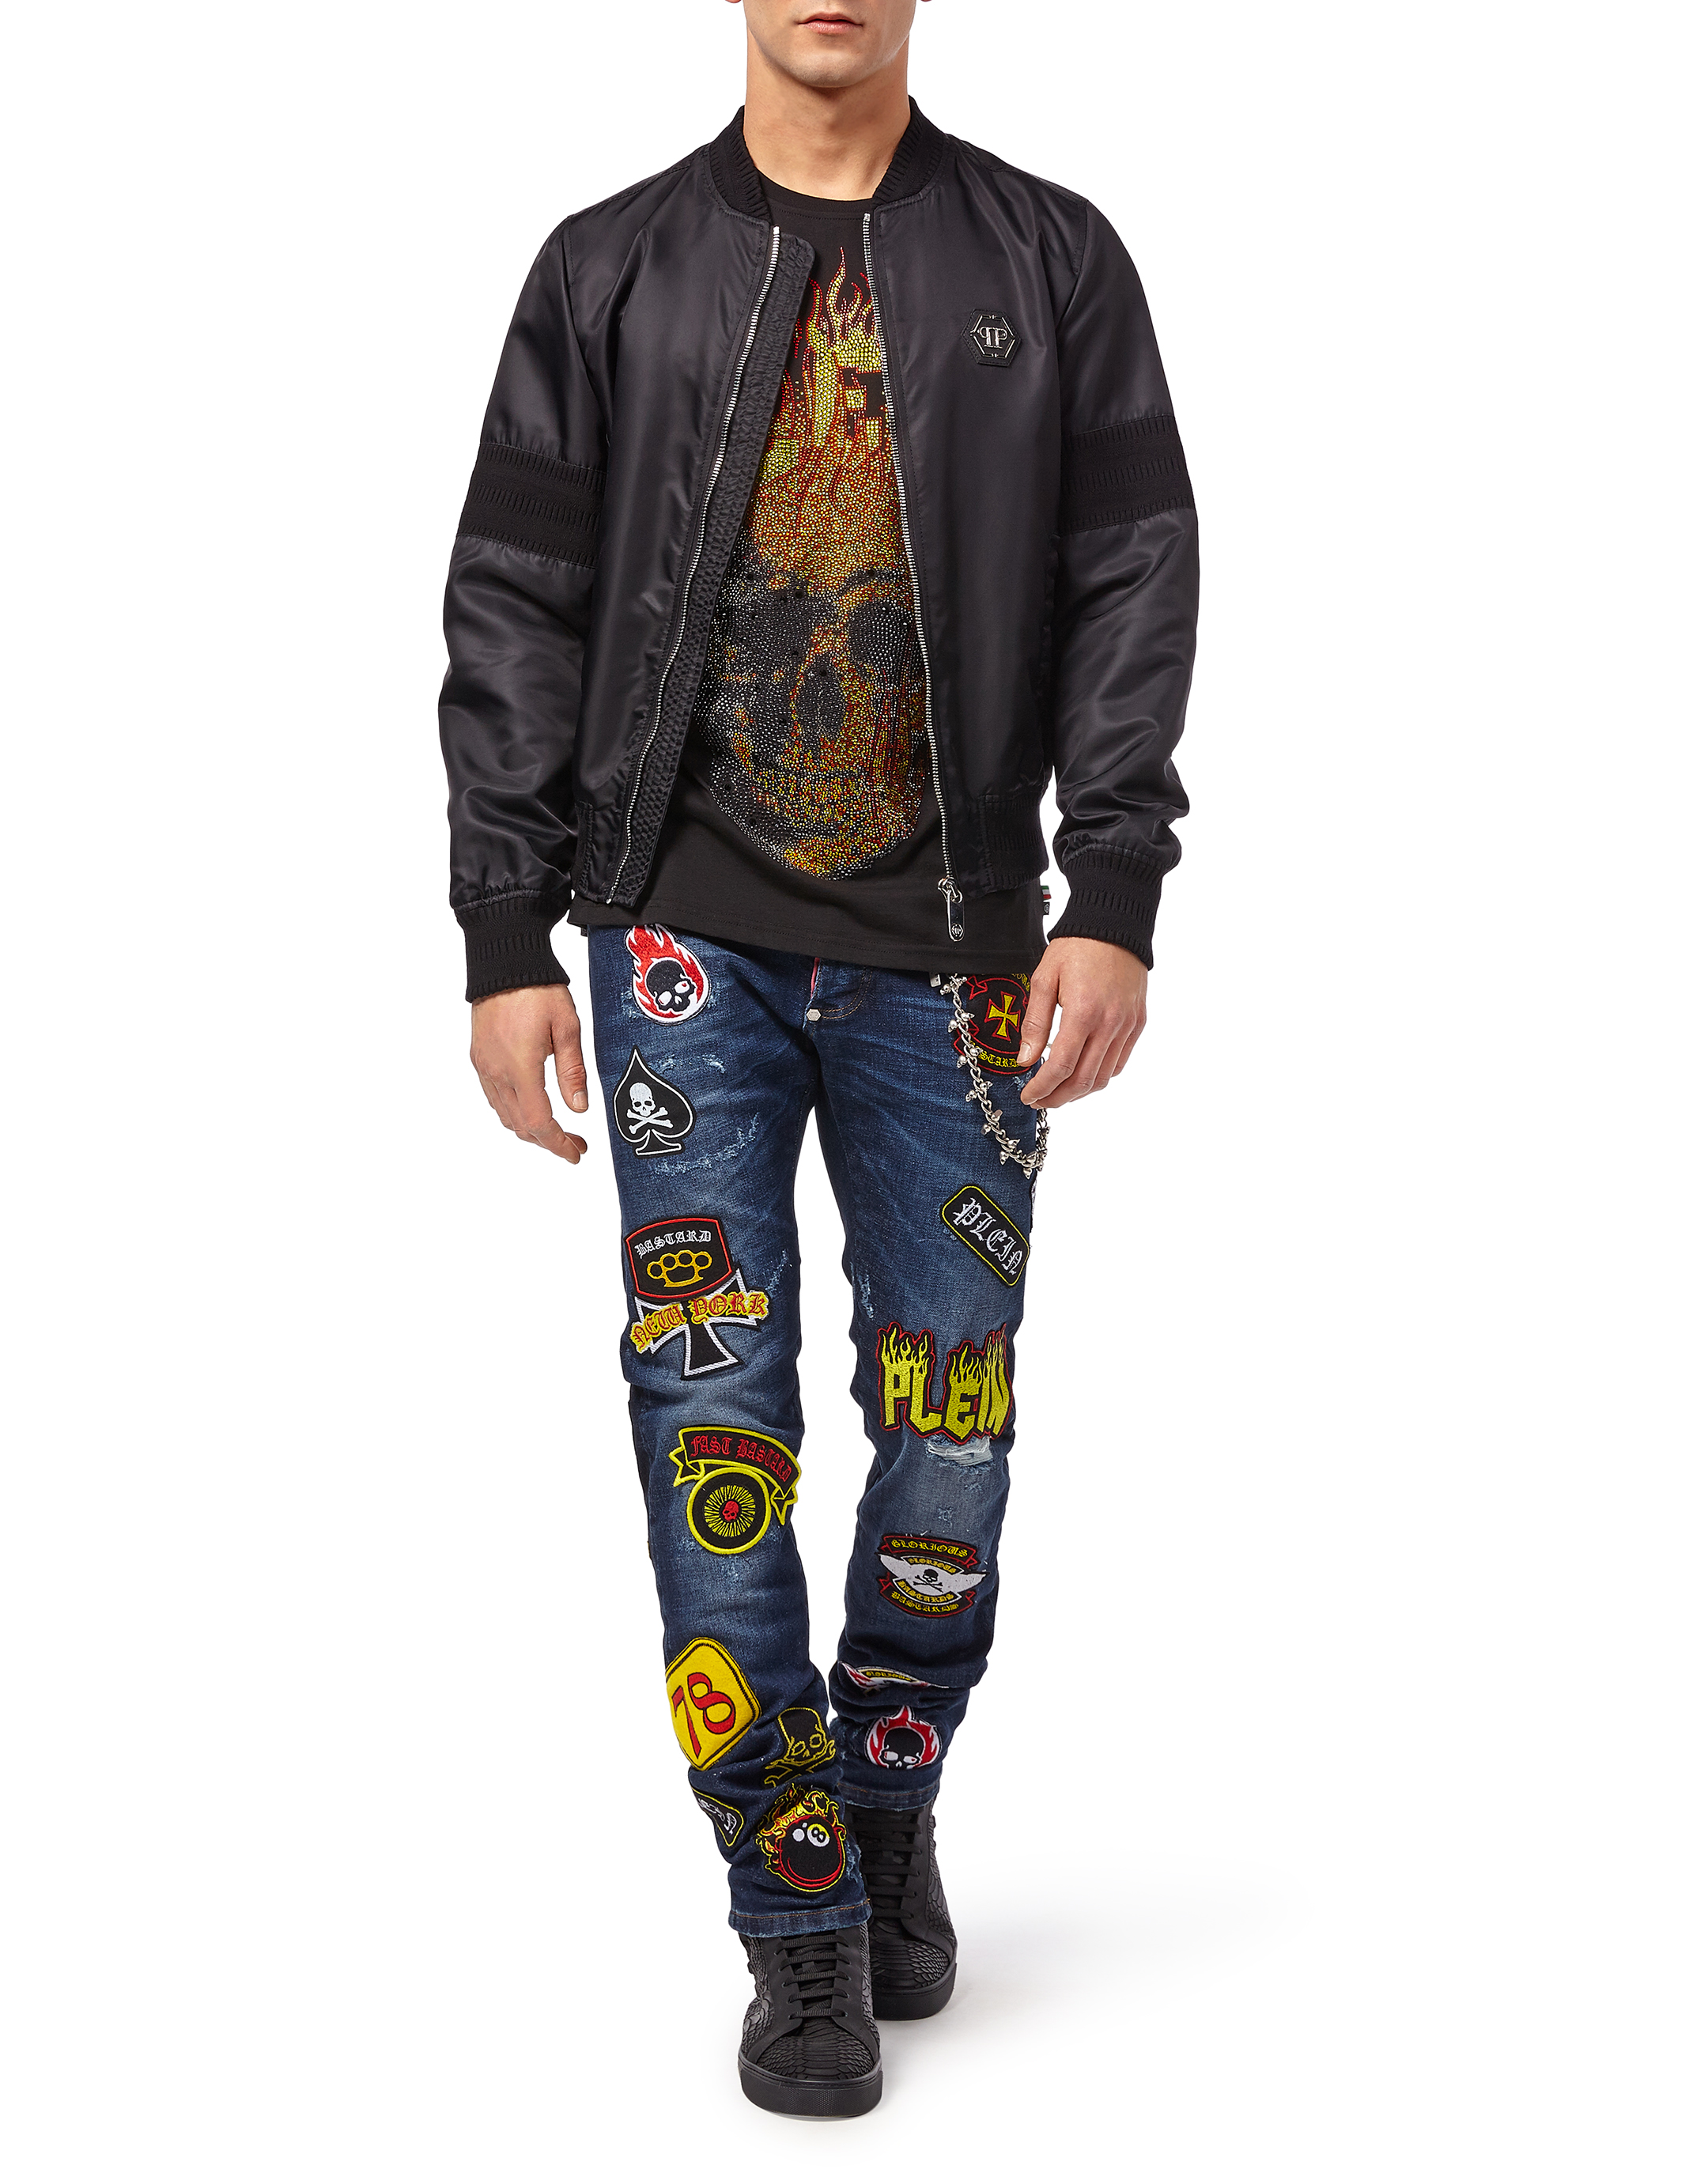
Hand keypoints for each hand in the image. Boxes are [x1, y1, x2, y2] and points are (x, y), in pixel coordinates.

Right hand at [470, 985, 589, 1162]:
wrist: (503, 962)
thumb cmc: (538, 989)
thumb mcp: (567, 1027)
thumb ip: (572, 1071)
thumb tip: (579, 1109)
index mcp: (520, 1068)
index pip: (538, 1122)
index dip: (558, 1144)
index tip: (576, 1153)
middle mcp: (496, 1072)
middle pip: (519, 1125)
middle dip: (548, 1141)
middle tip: (575, 1143)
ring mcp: (484, 1066)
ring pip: (504, 1114)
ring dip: (529, 1129)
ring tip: (556, 1128)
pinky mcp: (479, 1057)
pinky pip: (494, 1097)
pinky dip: (513, 1111)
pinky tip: (531, 1106)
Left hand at [1016, 938, 1147, 1109]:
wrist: (1114, 925)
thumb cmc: (1077, 947)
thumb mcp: (1044, 979)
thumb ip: (1035, 1023)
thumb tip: (1025, 1059)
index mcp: (1083, 1012)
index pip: (1061, 1067)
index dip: (1042, 1088)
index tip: (1028, 1096)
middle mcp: (1110, 1023)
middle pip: (1084, 1080)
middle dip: (1059, 1098)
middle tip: (1040, 1101)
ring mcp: (1127, 1025)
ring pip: (1105, 1076)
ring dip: (1080, 1091)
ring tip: (1059, 1091)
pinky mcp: (1137, 1023)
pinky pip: (1120, 1061)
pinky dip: (1101, 1075)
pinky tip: (1084, 1072)